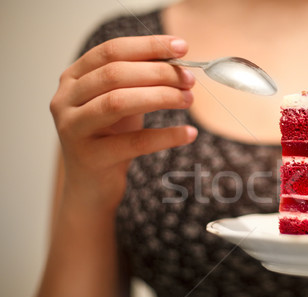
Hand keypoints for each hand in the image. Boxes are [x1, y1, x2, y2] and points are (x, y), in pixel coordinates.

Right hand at [50, 35, 196, 211]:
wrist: (91, 185)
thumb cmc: (110, 137)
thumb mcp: (121, 102)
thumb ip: (139, 80)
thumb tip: (177, 60)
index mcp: (73, 78)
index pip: (111, 51)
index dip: (148, 46)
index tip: (181, 47)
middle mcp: (66, 99)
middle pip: (115, 74)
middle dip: (158, 73)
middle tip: (189, 79)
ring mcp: (73, 128)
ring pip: (118, 103)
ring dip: (160, 97)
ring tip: (188, 100)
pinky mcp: (90, 158)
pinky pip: (134, 143)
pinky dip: (166, 136)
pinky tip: (188, 133)